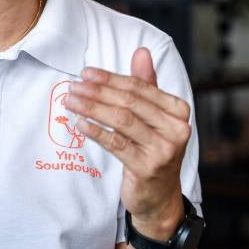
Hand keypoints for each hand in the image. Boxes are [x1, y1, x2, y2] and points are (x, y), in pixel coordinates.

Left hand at [64, 47, 190, 239]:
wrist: (158, 196)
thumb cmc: (152, 149)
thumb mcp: (153, 116)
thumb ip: (147, 84)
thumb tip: (142, 52)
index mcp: (178, 110)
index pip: (139, 87)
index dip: (110, 78)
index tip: (86, 72)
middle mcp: (176, 129)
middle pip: (129, 102)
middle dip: (97, 91)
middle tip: (73, 85)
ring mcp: (163, 149)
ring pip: (121, 120)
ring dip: (91, 107)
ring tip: (70, 100)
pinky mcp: (147, 167)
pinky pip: (115, 143)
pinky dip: (94, 130)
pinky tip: (77, 121)